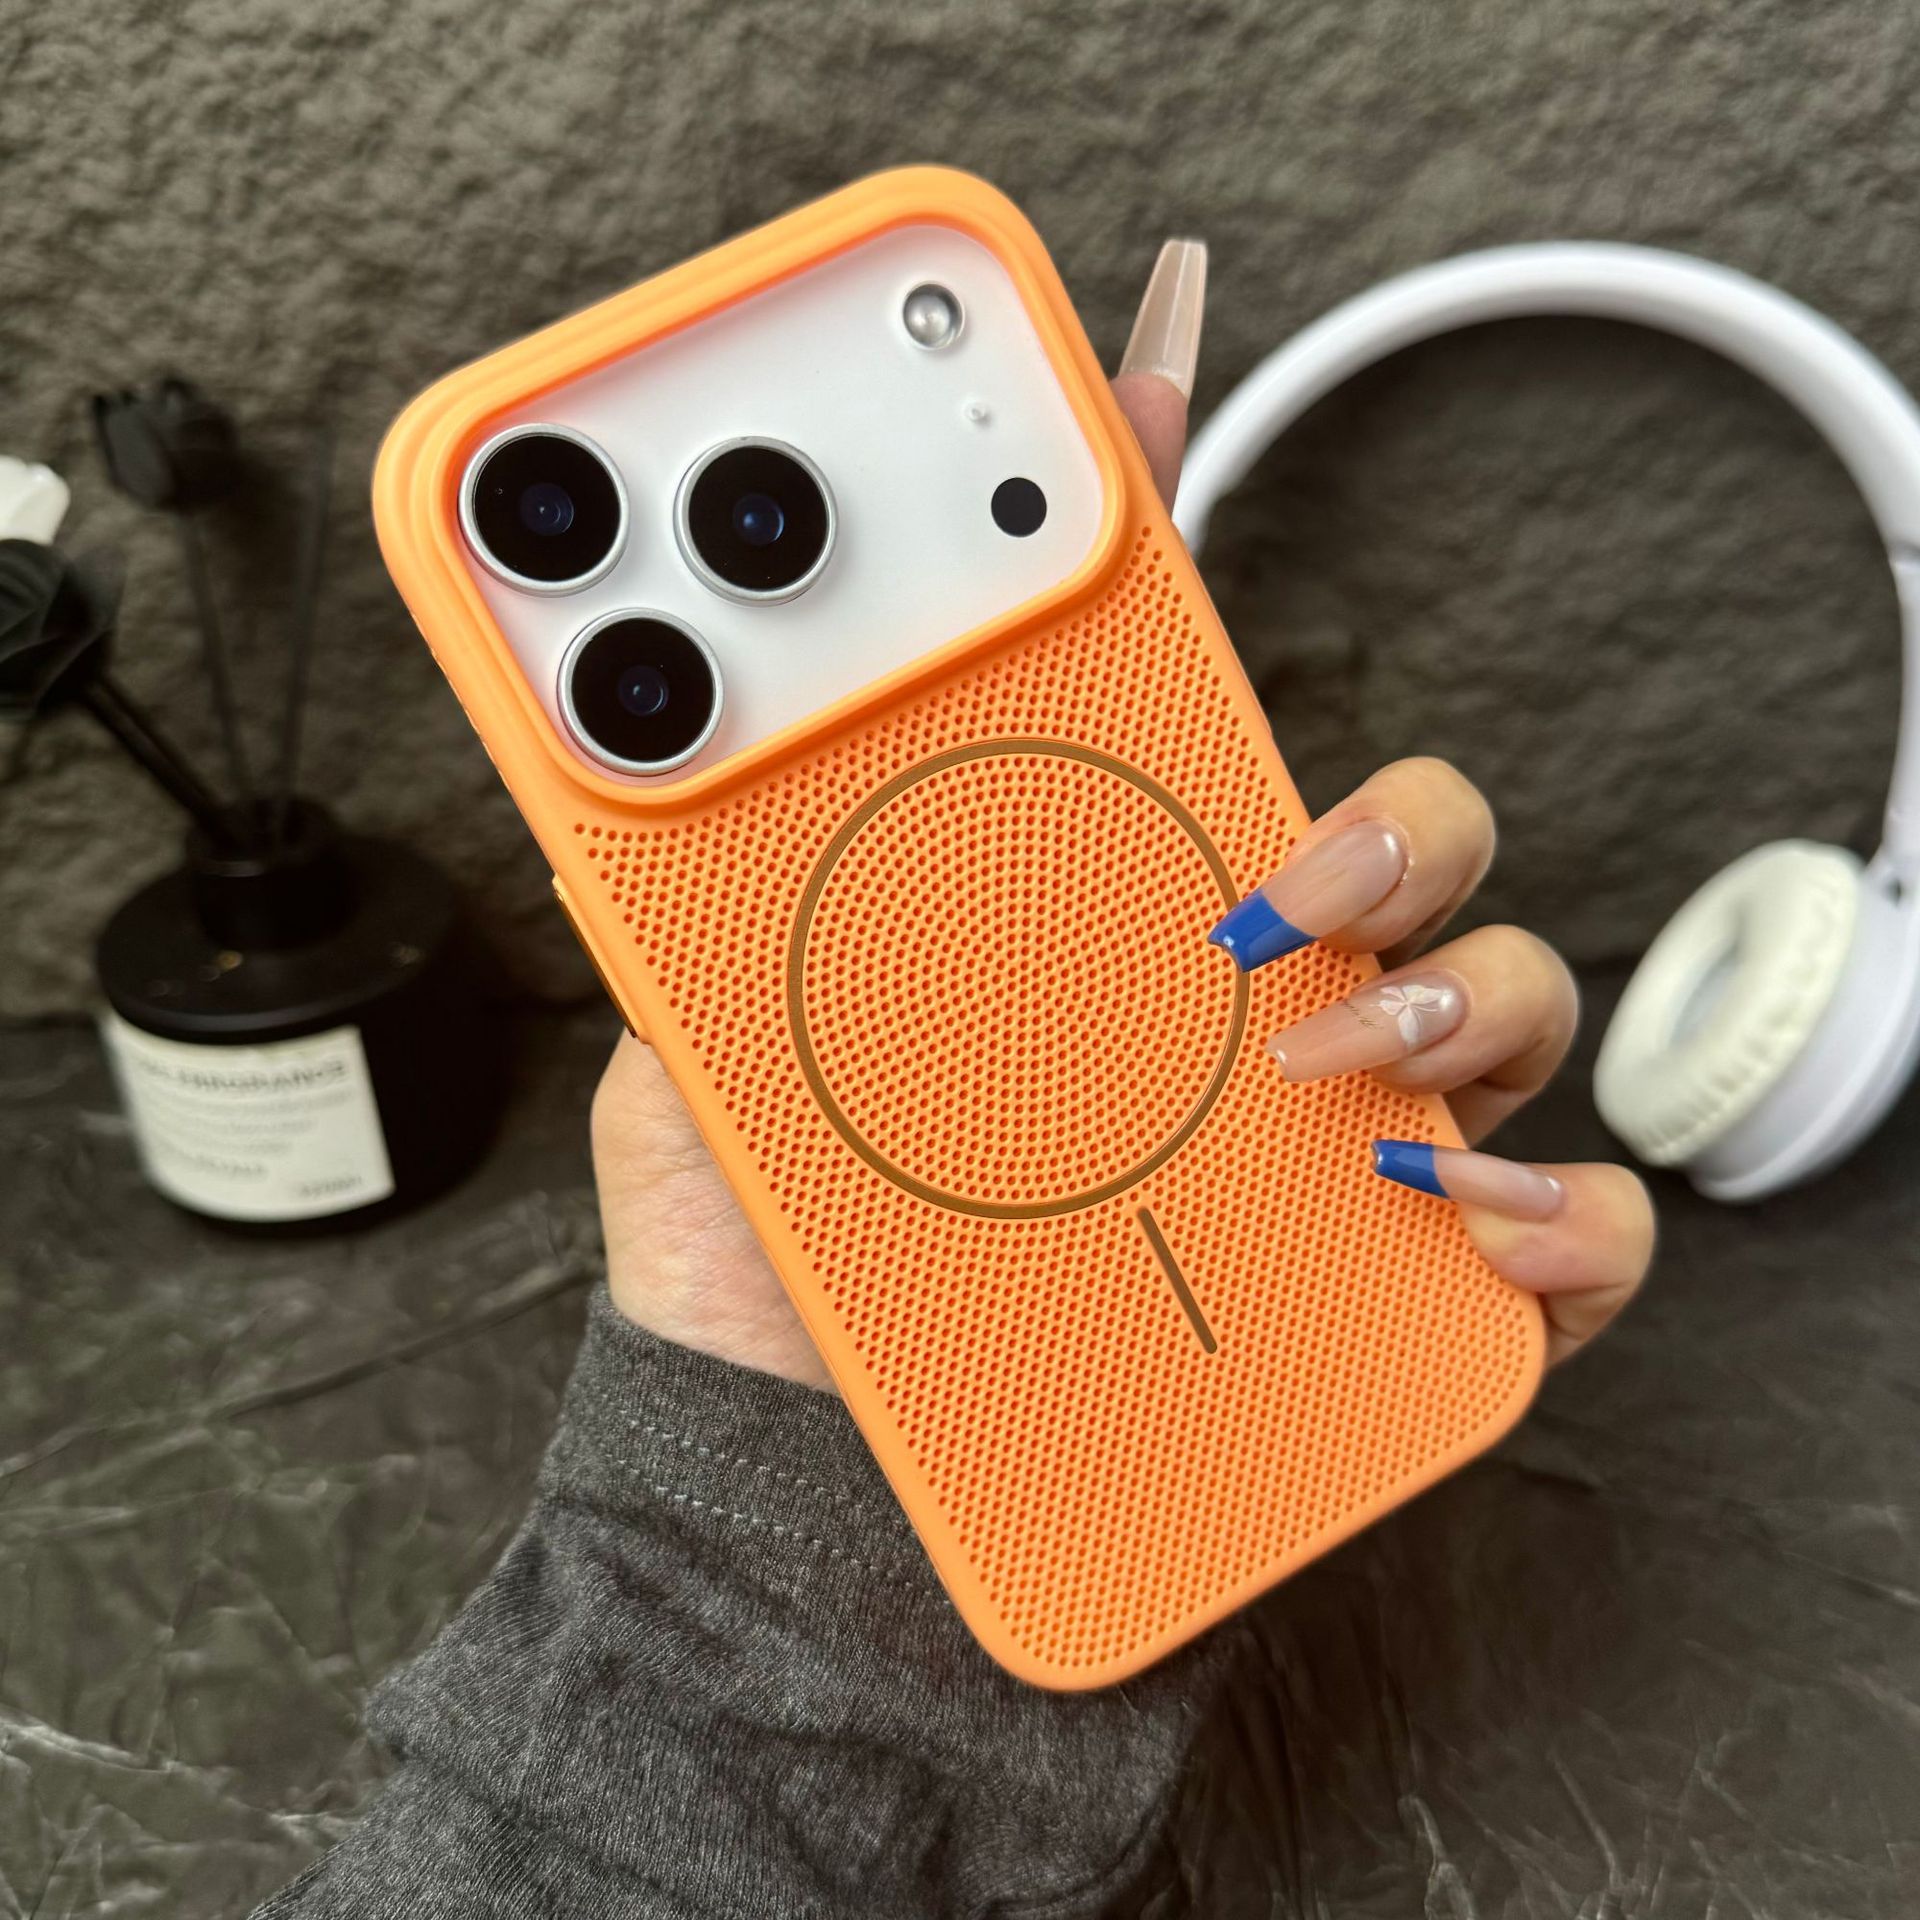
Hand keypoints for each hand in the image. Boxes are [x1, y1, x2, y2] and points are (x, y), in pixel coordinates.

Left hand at [592, 238, 1650, 1385]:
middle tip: (1281, 885)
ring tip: (1316, 1072)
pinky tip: (1451, 1213)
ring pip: (1513, 993)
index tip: (1139, 335)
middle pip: (1406, 828)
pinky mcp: (1381, 1289)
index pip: (1159, 682)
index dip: (1163, 496)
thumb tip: (663, 723)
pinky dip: (1556, 1210)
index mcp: (1086, 912)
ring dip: (1466, 999)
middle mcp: (1231, 1001)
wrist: (805, 1486)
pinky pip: (1563, 1225)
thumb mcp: (704, 1043)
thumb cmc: (772, 1265)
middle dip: (1394, 816)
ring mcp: (1324, 1138)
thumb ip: (706, 889)